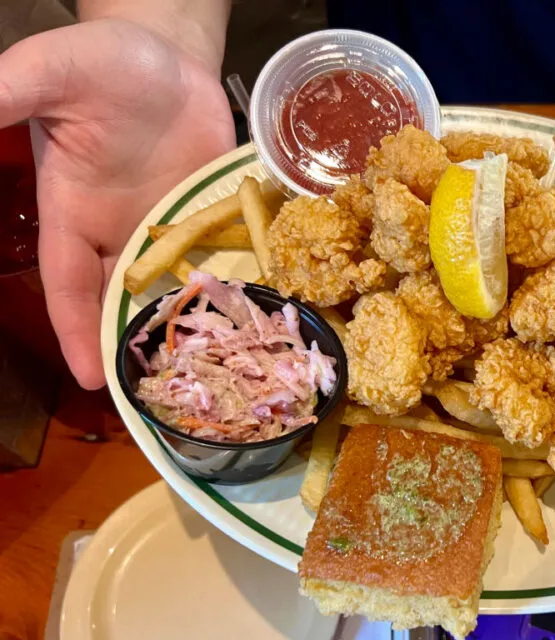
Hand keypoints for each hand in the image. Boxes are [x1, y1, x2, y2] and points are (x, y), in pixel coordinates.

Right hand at [0, 19, 234, 388]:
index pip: (68, 285)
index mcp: (75, 213)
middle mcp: (122, 229)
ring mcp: (171, 225)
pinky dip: (232, 288)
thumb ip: (7, 95)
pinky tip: (254, 321)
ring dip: (190, 327)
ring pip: (176, 289)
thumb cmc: (104, 59)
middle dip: (138, 346)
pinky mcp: (213, 215)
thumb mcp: (49, 73)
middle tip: (164, 398)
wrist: (167, 50)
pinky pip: (222, 259)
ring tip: (215, 375)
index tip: (90, 379)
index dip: (76, 330)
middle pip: (124, 301)